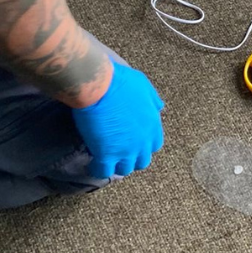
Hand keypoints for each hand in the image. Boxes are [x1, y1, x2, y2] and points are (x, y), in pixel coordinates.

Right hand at [71, 61, 164, 178]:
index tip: (135, 142)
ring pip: (124, 169)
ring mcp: (125, 150)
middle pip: (141, 161)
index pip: (154, 145)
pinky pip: (103, 172)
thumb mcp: (143, 86)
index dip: (144, 145)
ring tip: (107, 160)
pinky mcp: (106, 154)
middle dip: (132, 158)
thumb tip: (159, 108)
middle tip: (121, 153)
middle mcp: (142, 141)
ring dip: (116, 165)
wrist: (100, 85)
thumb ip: (152, 99)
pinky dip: (98, 170)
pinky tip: (92, 164)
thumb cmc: (120, 81)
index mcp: (152, 125)